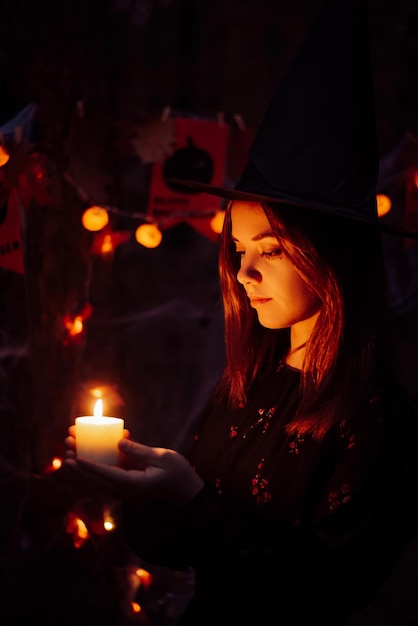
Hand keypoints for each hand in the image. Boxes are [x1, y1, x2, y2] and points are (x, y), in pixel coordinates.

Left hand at [64, 426, 203, 504]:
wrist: (188, 496)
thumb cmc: (179, 475)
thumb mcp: (163, 458)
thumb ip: (139, 451)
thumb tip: (119, 441)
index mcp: (134, 485)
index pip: (106, 474)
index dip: (89, 466)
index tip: (74, 457)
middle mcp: (126, 491)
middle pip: (96, 480)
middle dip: (79, 464)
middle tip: (67, 447)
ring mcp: (126, 491)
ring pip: (97, 481)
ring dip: (83, 468)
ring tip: (69, 452)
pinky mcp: (127, 488)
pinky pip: (106, 479)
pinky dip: (94, 469)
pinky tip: (87, 456)